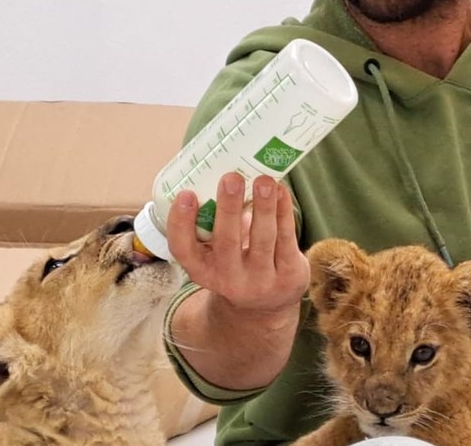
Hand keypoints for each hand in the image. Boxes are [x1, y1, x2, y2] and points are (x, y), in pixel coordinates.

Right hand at [166, 173, 309, 315]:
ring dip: (264, 207)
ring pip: (262, 240)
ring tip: (263, 180)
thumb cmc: (235, 261)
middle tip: (230, 177)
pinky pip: (286, 239)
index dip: (181, 223)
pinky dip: (283, 212)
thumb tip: (218, 164)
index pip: (183, 249)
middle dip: (228, 208)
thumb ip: (212, 220)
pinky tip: (281, 191)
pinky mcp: (288, 275)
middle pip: (226, 243)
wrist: (266, 306)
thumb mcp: (215, 251)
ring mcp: (260, 281)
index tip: (186, 194)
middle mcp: (228, 280)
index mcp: (201, 270)